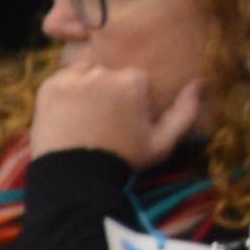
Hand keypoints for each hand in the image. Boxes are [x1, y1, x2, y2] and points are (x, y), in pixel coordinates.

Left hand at [22, 50, 200, 167]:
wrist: (76, 176)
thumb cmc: (124, 159)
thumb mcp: (163, 141)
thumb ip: (186, 111)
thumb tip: (201, 82)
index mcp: (134, 81)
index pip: (135, 80)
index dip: (132, 101)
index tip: (125, 122)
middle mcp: (103, 72)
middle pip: (109, 74)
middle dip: (109, 92)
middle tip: (102, 122)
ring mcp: (73, 78)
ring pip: (85, 74)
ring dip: (86, 89)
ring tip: (85, 118)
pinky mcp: (48, 86)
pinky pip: (62, 81)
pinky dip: (65, 94)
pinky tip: (68, 116)